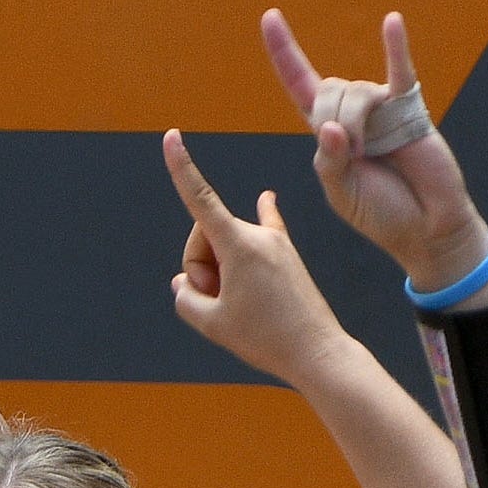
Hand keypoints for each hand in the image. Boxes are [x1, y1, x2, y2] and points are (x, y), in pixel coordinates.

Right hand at [159, 128, 356, 385]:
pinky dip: (264, 213)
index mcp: (238, 244)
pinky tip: (267, 196)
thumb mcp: (211, 323)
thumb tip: (184, 284)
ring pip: (226, 247)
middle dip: (199, 267)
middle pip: (205, 239)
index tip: (171, 137)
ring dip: (220, 272)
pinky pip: (269, 225)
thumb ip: (186, 298)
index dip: (181, 168)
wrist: (316, 350)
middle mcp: (258, 234)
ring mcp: (274, 242)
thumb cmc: (263, 338)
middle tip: (214, 303)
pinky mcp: (285, 254)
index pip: (200, 199)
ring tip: (238, 307)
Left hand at [260, 7, 487, 287]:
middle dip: (328, 120)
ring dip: (355, 122)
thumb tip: (330, 125)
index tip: (270, 16)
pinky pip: (401, 71)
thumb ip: (329, 162)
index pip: (300, 86)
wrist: (425, 227)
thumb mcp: (341, 193)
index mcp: (329, 134)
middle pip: (325, 90)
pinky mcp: (410, 107)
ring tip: (371, 153)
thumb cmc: (382, 213)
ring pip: (355, 92)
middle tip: (351, 154)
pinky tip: (392, 22)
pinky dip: (396, 46)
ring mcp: (382, 108)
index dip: (285, 53)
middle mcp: (354, 114)